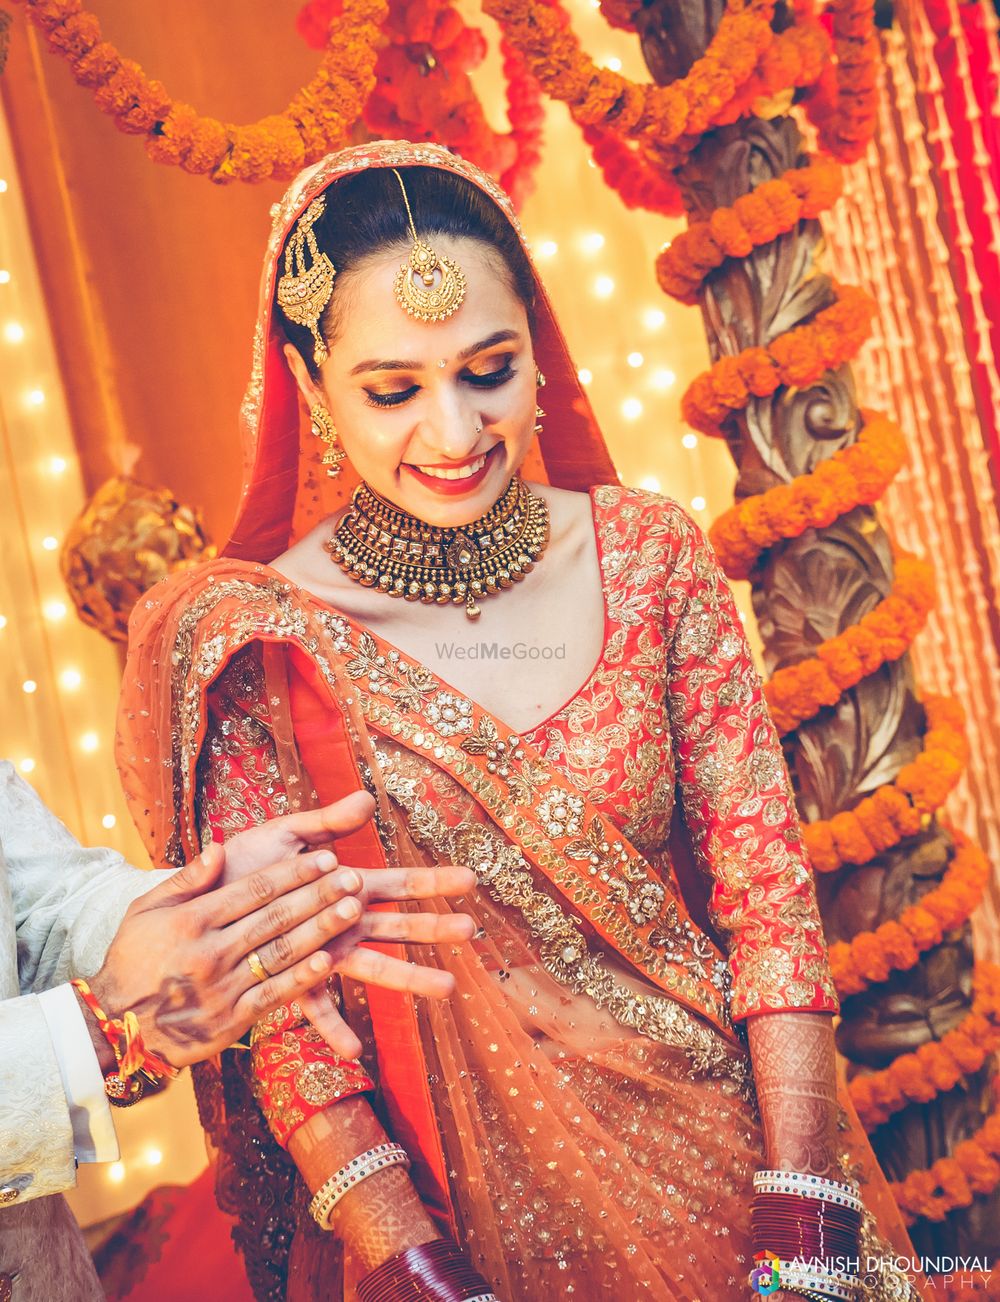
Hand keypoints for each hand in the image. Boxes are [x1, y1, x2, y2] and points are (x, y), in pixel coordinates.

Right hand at [88, 841, 368, 1068]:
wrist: (115, 1027)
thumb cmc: (133, 960)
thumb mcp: (146, 911)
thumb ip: (185, 880)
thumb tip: (219, 848)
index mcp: (191, 920)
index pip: (254, 890)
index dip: (294, 872)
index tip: (326, 857)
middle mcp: (209, 951)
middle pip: (276, 917)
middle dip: (319, 895)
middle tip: (354, 877)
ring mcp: (222, 986)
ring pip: (281, 952)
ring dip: (322, 930)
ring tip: (354, 910)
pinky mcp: (231, 1019)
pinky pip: (274, 994)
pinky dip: (304, 978)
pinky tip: (330, 960)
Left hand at [210, 791, 478, 1056]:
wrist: (202, 894)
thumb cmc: (246, 863)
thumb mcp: (287, 834)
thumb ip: (327, 821)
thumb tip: (367, 800)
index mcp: (344, 886)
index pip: (399, 884)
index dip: (434, 882)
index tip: (469, 880)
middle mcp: (341, 923)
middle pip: (398, 927)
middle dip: (435, 927)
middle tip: (471, 930)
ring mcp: (322, 952)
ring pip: (374, 967)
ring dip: (410, 977)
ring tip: (447, 987)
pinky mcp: (292, 975)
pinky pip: (316, 1006)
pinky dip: (333, 1028)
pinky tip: (353, 1050)